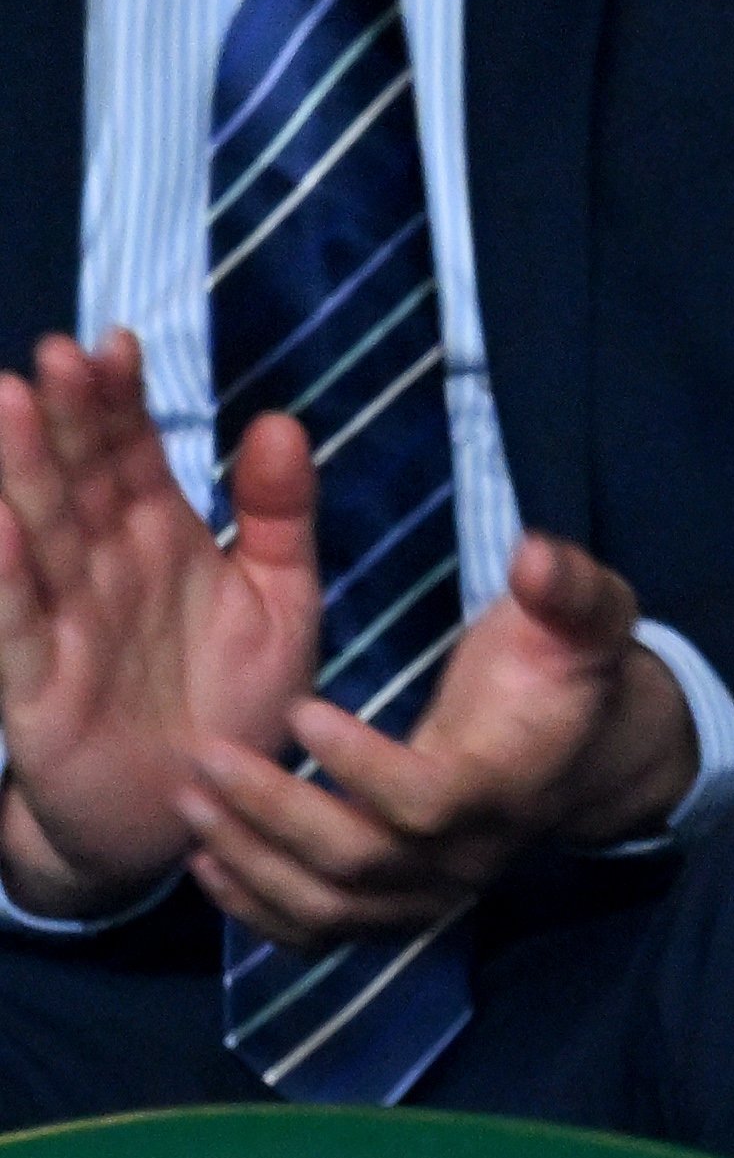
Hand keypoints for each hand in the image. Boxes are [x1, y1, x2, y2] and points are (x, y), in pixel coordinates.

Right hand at [0, 331, 319, 912]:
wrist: (198, 812)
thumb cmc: (237, 705)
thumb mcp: (280, 607)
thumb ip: (280, 519)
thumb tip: (282, 421)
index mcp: (158, 537)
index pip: (131, 452)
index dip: (122, 400)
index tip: (119, 345)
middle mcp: (102, 565)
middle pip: (79, 478)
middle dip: (71, 417)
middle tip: (62, 355)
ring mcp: (64, 617)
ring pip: (38, 533)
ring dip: (23, 471)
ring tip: (12, 401)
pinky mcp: (39, 682)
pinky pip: (18, 625)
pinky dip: (7, 578)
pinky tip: (1, 526)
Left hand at [177, 530, 698, 947]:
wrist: (593, 756)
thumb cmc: (567, 672)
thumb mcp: (585, 617)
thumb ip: (567, 588)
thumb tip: (536, 557)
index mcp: (508, 784)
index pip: (428, 802)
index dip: (361, 767)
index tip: (298, 707)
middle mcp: (471, 853)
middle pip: (364, 860)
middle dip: (275, 811)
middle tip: (204, 752)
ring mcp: (435, 889)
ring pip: (335, 906)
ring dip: (254, 860)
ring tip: (190, 802)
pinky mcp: (403, 905)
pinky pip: (327, 932)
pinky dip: (261, 910)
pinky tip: (208, 865)